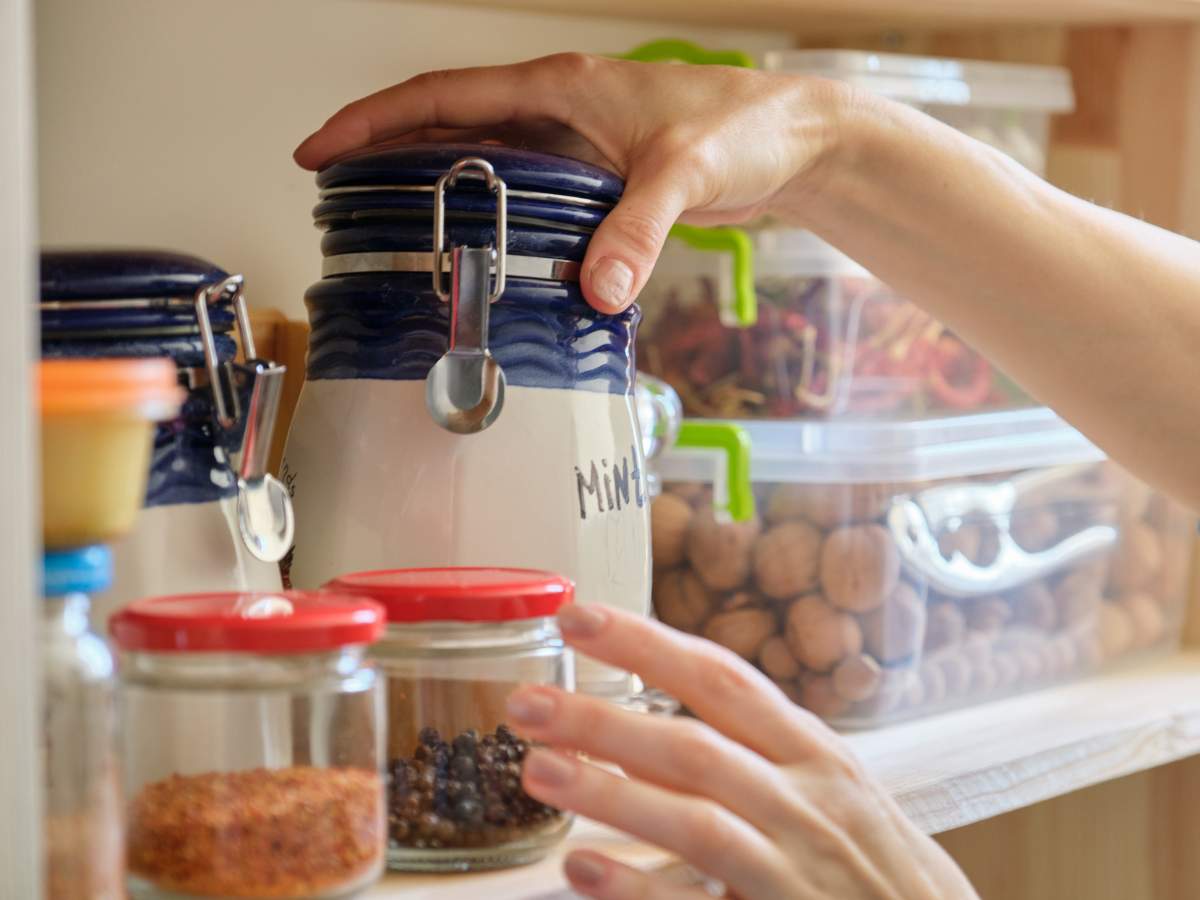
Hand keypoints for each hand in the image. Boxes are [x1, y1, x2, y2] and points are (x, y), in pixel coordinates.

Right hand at [294, 54, 844, 313]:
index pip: (443, 96)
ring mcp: (573, 142)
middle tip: (330, 189)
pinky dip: (485, 207)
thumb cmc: (744, 129)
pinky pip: (520, 187)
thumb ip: (637, 230)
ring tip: (379, 218)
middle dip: (382, 149)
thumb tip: (596, 291)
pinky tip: (472, 241)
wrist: (792, 141)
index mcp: (560, 90)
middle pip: (446, 122)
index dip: (375, 121)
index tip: (323, 148)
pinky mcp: (595, 175)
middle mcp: (557, 109)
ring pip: (480, 155)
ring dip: (428, 178)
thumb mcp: (685, 175)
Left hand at [504, 605, 977, 899]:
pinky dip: (638, 885)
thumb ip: (754, 754)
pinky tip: (580, 868)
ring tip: (537, 770)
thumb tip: (653, 719)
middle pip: (695, 744)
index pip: (722, 679)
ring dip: (610, 791)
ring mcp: (798, 866)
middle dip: (605, 719)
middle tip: (524, 703)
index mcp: (814, 753)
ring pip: (696, 816)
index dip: (647, 643)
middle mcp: (809, 800)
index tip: (579, 616)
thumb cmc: (875, 862)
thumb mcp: (828, 790)